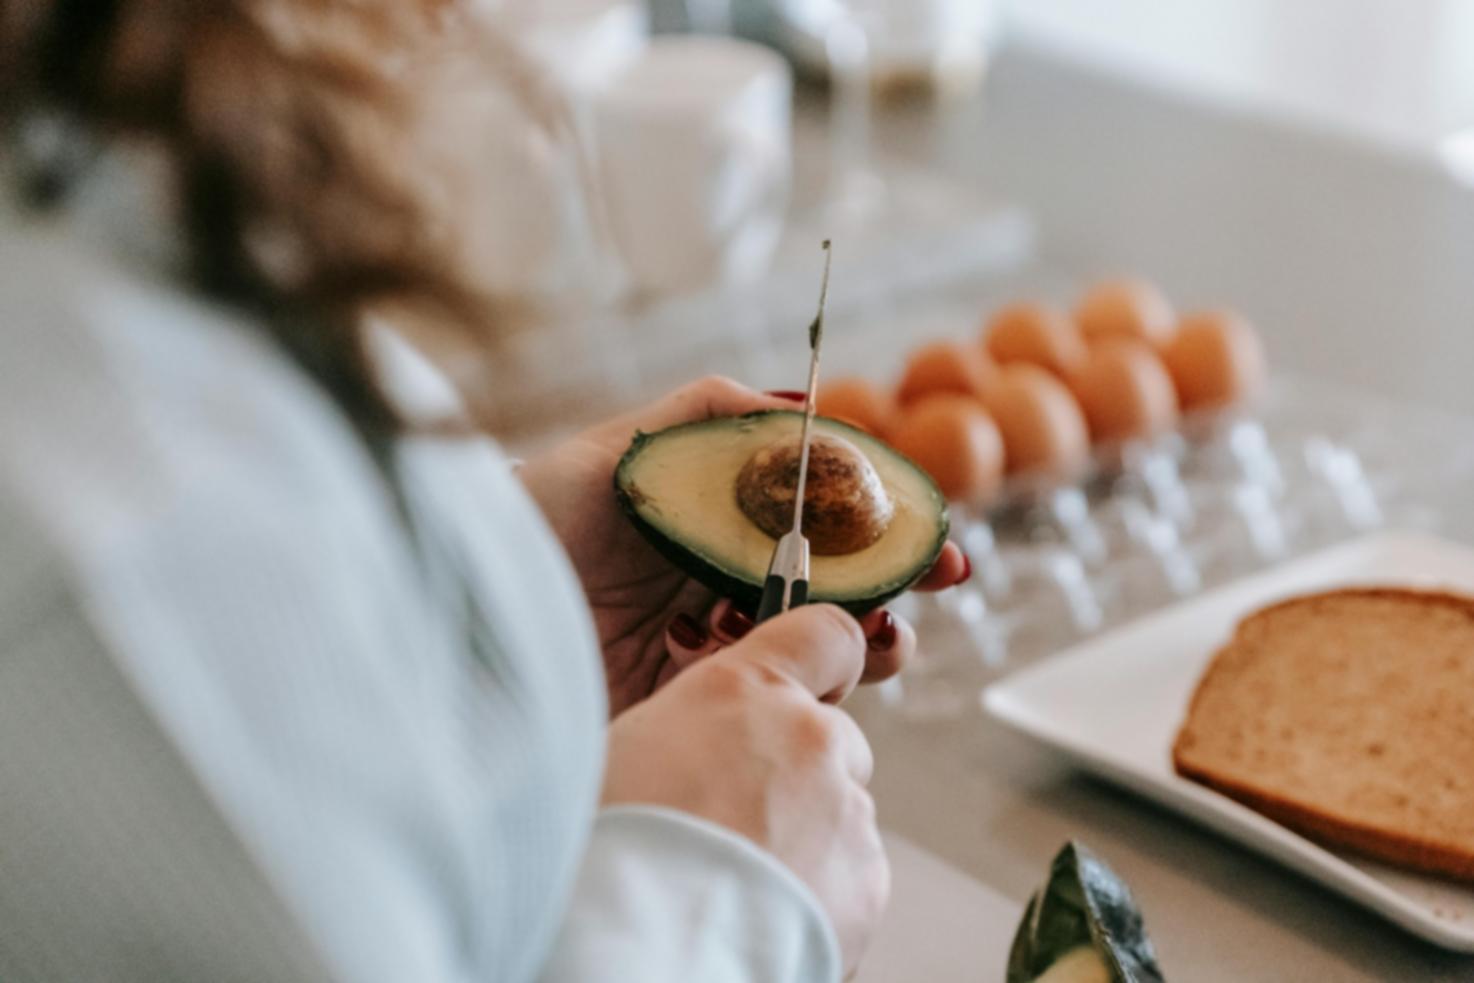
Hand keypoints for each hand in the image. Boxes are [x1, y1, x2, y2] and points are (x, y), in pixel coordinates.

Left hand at [518, 376, 968, 715]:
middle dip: (896, 579)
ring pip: (816, 645)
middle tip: (942, 574)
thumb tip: (799, 403)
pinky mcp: (697, 706)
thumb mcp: (617, 447)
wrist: (467, 615)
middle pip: (830, 583)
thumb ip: (706, 414)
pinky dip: (815, 681)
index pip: (813, 519)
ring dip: (871, 636)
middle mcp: (718, 587)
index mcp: (709, 526)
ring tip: (887, 629)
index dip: (875, 519)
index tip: (926, 521)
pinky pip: (774, 696)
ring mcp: (711, 650)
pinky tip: (818, 661)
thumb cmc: (533, 518)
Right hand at [602, 605, 885, 976]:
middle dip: (796, 771)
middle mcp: (808, 736)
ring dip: (804, 838)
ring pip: (840, 812)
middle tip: (731, 820)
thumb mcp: (622, 752)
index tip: (807, 688)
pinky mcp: (867, 882)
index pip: (825, 634)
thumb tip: (700, 749)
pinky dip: (819, 896)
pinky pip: (852, 879)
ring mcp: (845, 809)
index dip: (823, 658)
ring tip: (732, 881)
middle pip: (831, 737)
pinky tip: (758, 915)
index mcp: (743, 689)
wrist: (638, 945)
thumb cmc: (604, 846)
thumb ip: (686, 732)